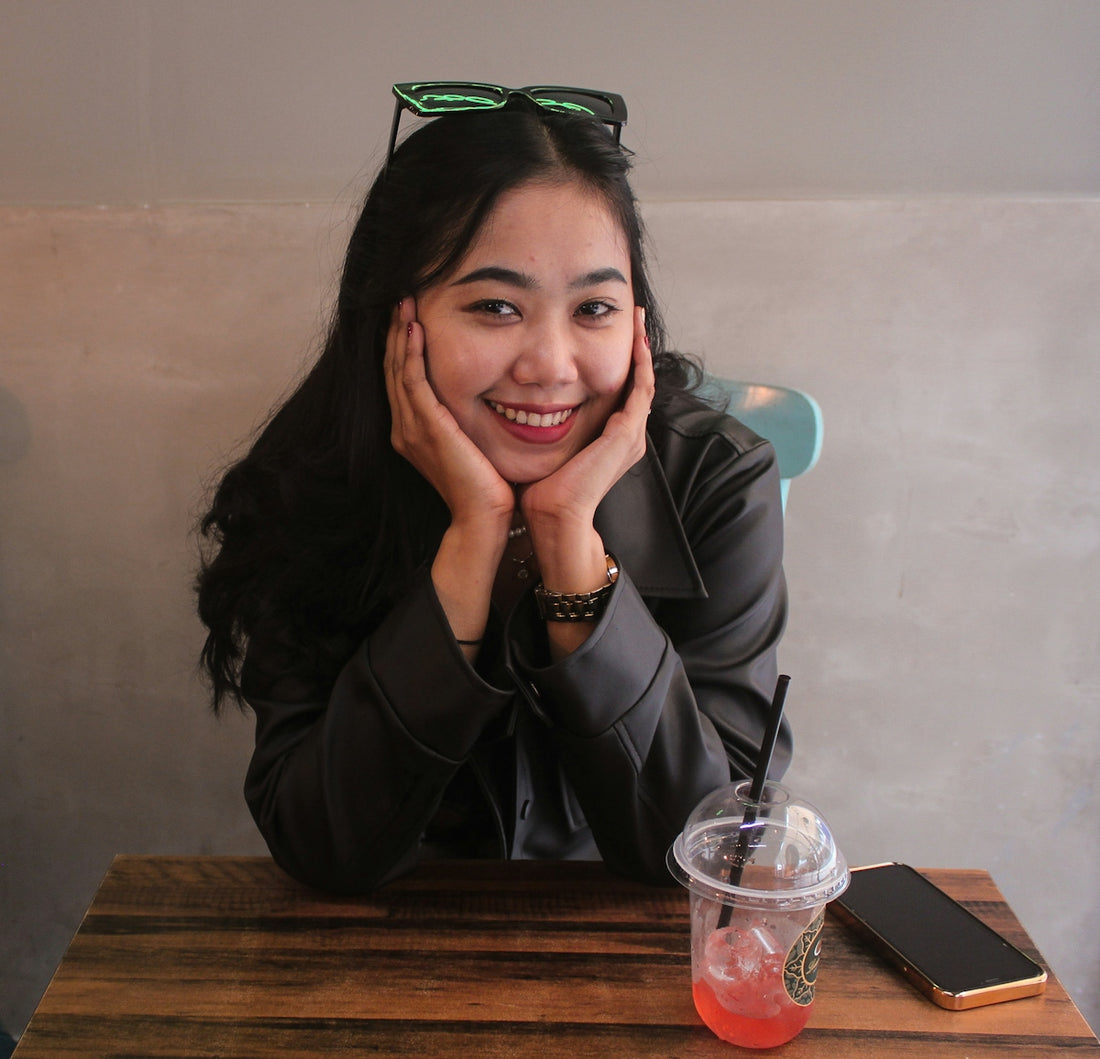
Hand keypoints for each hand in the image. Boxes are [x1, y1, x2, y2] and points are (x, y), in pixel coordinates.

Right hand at [386, 298, 514, 650]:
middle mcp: (405, 428)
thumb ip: (466, 422)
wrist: (484, 520)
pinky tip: (415, 330)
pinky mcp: (427, 430)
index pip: (403, 378)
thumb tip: (485, 396)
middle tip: (402, 298)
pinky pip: (412, 382)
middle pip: (393, 368)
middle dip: (396, 332)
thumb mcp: (473, 445)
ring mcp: (411, 429)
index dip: (403, 345)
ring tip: (405, 303)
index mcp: (413, 431)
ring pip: (398, 370)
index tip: (410, 315)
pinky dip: (411, 354)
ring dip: (400, 334)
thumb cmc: (486, 487)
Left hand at [521, 306, 653, 551]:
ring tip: (637, 318)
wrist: (556, 517)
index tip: (612, 333)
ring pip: (645, 381)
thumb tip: (520, 406)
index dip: (621, 363)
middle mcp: (627, 437)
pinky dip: (640, 363)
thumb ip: (544, 428)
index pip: (622, 392)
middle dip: (638, 348)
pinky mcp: (626, 434)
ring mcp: (630, 436)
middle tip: (633, 314)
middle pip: (639, 382)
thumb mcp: (547, 450)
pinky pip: (641, 389)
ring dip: (642, 348)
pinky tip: (636, 340)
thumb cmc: (544, 491)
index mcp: (611, 441)